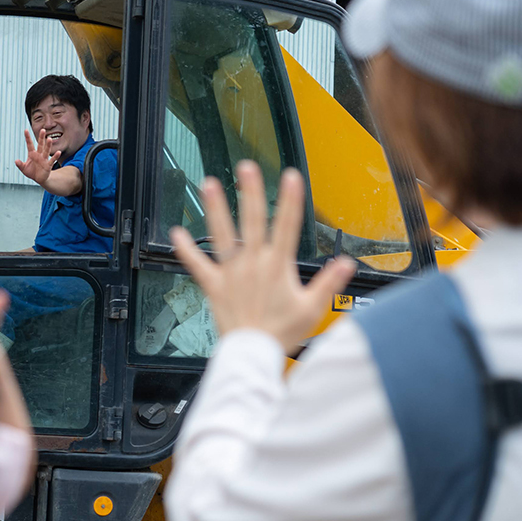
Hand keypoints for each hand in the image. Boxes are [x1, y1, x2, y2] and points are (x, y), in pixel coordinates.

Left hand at [14, 129, 61, 186]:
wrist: (39, 179)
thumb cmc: (31, 172)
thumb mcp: (24, 169)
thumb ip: (20, 165)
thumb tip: (16, 161)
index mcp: (32, 154)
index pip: (29, 144)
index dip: (28, 138)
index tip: (26, 130)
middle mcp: (39, 154)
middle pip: (40, 145)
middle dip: (41, 138)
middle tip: (42, 130)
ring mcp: (44, 159)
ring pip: (46, 151)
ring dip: (48, 145)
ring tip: (49, 139)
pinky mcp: (48, 165)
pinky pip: (52, 160)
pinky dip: (55, 156)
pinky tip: (58, 152)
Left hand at [170, 161, 355, 350]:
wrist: (253, 353)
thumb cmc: (281, 333)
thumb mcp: (312, 309)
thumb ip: (329, 283)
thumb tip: (345, 263)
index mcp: (277, 267)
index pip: (287, 226)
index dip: (290, 201)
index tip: (290, 177)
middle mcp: (252, 264)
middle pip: (252, 221)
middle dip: (250, 192)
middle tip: (246, 167)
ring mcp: (231, 273)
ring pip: (222, 234)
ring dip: (215, 208)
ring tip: (209, 185)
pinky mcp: (214, 285)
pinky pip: (197, 265)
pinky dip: (186, 249)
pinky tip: (176, 233)